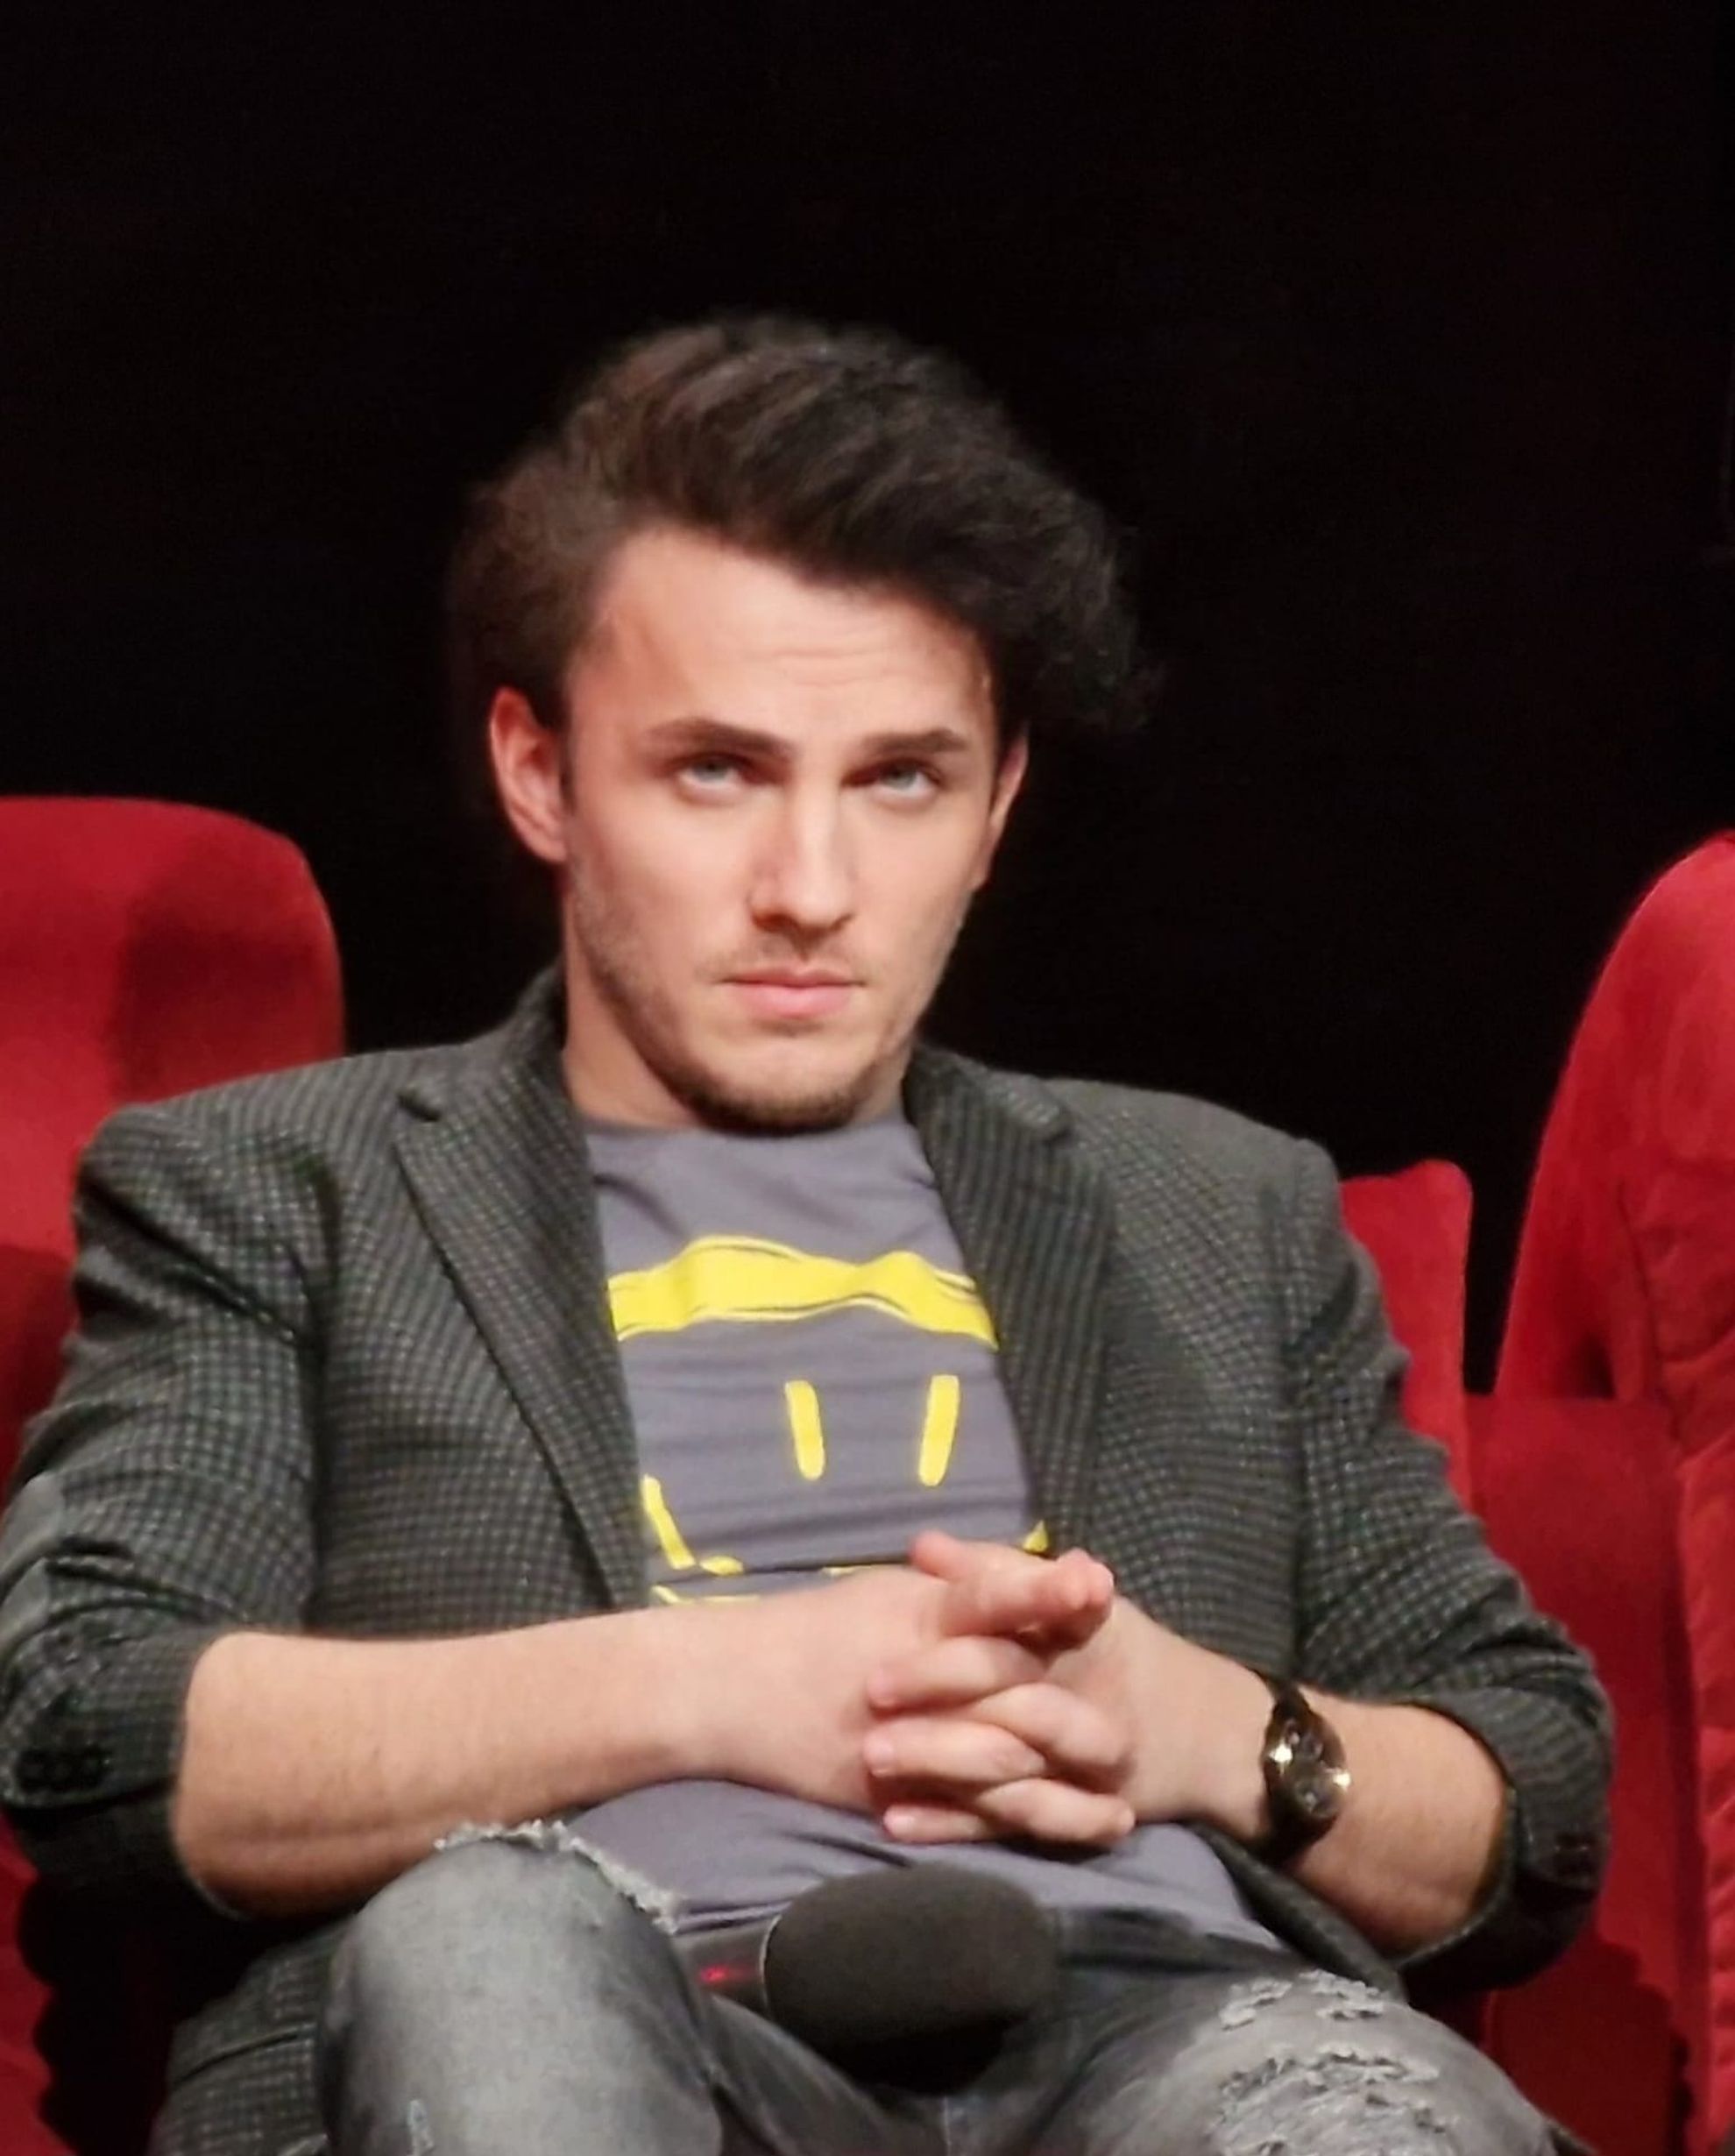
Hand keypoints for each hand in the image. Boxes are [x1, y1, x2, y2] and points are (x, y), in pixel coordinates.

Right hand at [702, 1546, 1115, 1814]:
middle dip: (1075, 1699)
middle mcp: (918, 1679)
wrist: (731, 1691)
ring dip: (1065, 1782)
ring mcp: (907, 1740)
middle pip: (1009, 1686)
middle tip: (1140, 1721)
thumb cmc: (811, 1633)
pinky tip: (1062, 1835)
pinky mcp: (893, 1791)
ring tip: (1125, 1798)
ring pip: (999, 1763)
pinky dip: (1020, 1823)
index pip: (991, 1598)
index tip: (1098, 1581)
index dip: (1045, 1590)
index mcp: (914, 1618)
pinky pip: (965, 1813)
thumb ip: (951, 1589)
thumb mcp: (883, 1597)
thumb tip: (1016, 1578)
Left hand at [863, 1532, 1268, 1844]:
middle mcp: (1089, 1706)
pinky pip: (1007, 1824)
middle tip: (872, 1690)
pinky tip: (895, 1820)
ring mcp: (1081, 1769)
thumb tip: (922, 1545)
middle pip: (1015, 1702)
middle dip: (944, 1692)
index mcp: (1086, 1637)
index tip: (906, 1617)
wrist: (1205, 1735)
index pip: (1026, 1623)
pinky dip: (952, 1824)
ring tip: (872, 1757)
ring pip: (1007, 1771)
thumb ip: (993, 1572)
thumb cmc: (1115, 1650)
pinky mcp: (1069, 1815)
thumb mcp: (1067, 1597)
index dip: (969, 1619)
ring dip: (939, 1763)